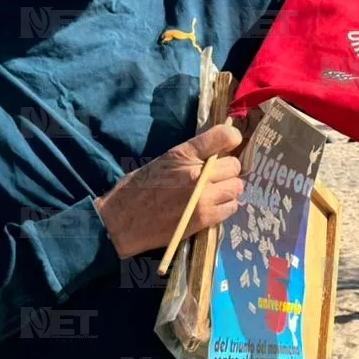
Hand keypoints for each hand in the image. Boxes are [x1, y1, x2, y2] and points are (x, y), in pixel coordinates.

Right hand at [94, 124, 243, 257]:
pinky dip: (225, 205)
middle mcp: (198, 174)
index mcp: (184, 154)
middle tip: (215, 175)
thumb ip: (193, 153)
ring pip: (236, 187)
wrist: (122, 221)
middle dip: (227, 169)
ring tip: (214, 191)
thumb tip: (221, 147)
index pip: (224, 136)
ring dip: (228, 188)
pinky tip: (212, 205)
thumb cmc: (139, 187)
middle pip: (234, 165)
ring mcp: (203, 198)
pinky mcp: (205, 218)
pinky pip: (231, 207)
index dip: (231, 138)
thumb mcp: (164, 159)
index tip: (229, 143)